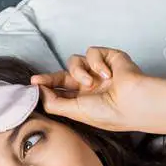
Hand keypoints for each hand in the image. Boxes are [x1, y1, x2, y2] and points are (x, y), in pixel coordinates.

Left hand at [30, 46, 147, 131]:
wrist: (133, 102)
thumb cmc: (108, 113)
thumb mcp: (75, 112)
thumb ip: (54, 102)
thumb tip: (38, 91)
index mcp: (83, 100)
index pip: (60, 90)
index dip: (46, 86)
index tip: (32, 84)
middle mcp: (90, 85)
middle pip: (63, 74)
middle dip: (50, 77)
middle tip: (38, 80)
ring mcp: (99, 71)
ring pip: (75, 61)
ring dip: (79, 71)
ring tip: (91, 83)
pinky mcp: (108, 57)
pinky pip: (92, 52)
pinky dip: (97, 63)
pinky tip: (108, 75)